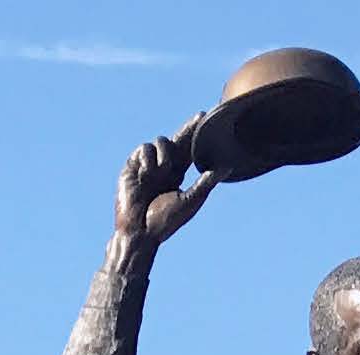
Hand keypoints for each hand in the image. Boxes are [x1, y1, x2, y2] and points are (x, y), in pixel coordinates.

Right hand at [116, 129, 217, 253]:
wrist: (139, 232)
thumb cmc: (164, 222)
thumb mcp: (190, 200)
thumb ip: (206, 183)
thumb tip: (227, 167)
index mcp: (176, 174)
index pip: (189, 150)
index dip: (197, 134)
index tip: (208, 119)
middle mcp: (162, 167)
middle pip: (177, 140)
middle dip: (188, 129)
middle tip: (200, 117)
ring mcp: (147, 165)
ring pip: (160, 141)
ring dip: (165, 152)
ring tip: (163, 170)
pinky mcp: (132, 166)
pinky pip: (144, 148)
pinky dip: (149, 157)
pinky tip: (148, 172)